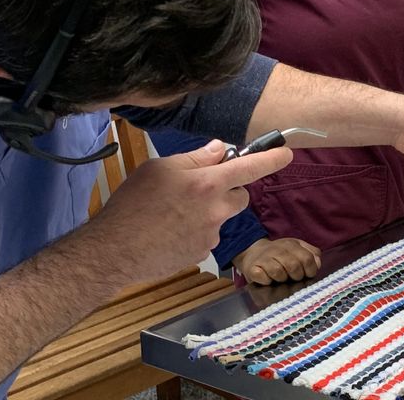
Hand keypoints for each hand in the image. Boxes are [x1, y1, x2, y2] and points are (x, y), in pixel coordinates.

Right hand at [92, 140, 292, 285]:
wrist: (116, 250)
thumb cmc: (133, 204)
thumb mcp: (159, 168)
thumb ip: (195, 158)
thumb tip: (219, 150)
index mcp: (208, 184)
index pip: (250, 168)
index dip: (271, 159)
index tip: (287, 154)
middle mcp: (216, 211)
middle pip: (240, 195)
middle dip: (228, 190)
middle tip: (199, 188)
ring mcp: (211, 235)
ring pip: (221, 216)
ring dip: (207, 211)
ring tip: (172, 212)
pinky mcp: (202, 253)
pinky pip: (207, 235)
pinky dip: (195, 231)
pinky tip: (170, 230)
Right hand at [232, 237, 321, 284]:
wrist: (253, 252)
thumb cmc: (280, 254)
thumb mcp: (298, 248)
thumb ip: (312, 254)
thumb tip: (317, 264)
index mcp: (291, 245)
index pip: (307, 259)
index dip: (310, 270)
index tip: (307, 274)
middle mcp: (277, 250)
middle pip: (294, 266)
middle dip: (297, 276)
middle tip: (293, 277)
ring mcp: (264, 259)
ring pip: (278, 273)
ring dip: (282, 279)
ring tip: (280, 277)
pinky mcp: (252, 268)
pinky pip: (262, 277)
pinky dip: (266, 281)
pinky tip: (267, 278)